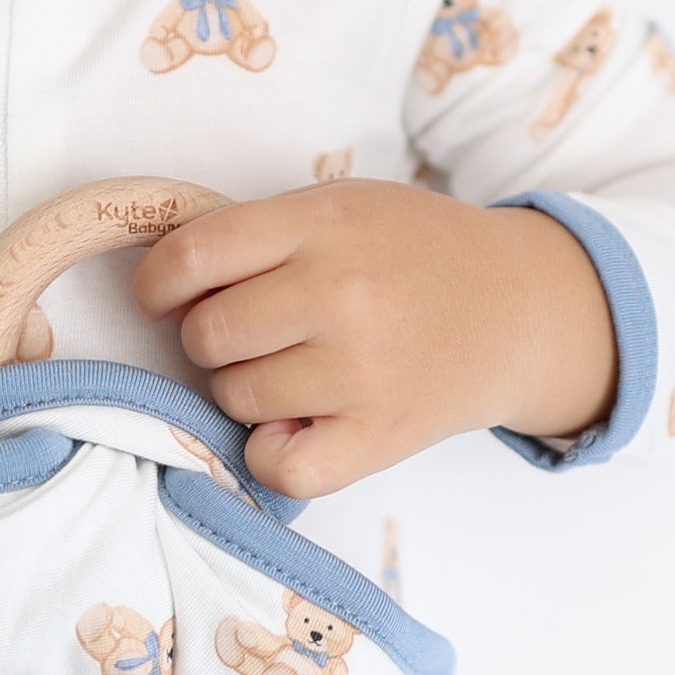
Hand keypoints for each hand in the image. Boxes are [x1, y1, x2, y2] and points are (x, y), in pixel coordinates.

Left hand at [135, 180, 618, 497]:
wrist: (516, 309)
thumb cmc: (413, 254)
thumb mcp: (341, 208)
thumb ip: (260, 234)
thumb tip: (164, 287)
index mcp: (322, 227)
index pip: (192, 257)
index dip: (158, 283)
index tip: (163, 297)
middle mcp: (340, 295)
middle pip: (207, 335)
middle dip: (212, 338)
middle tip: (253, 333)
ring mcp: (361, 370)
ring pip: (234, 398)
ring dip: (245, 389)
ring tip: (293, 369)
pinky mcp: (380, 435)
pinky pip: (279, 465)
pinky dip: (271, 452)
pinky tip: (297, 423)